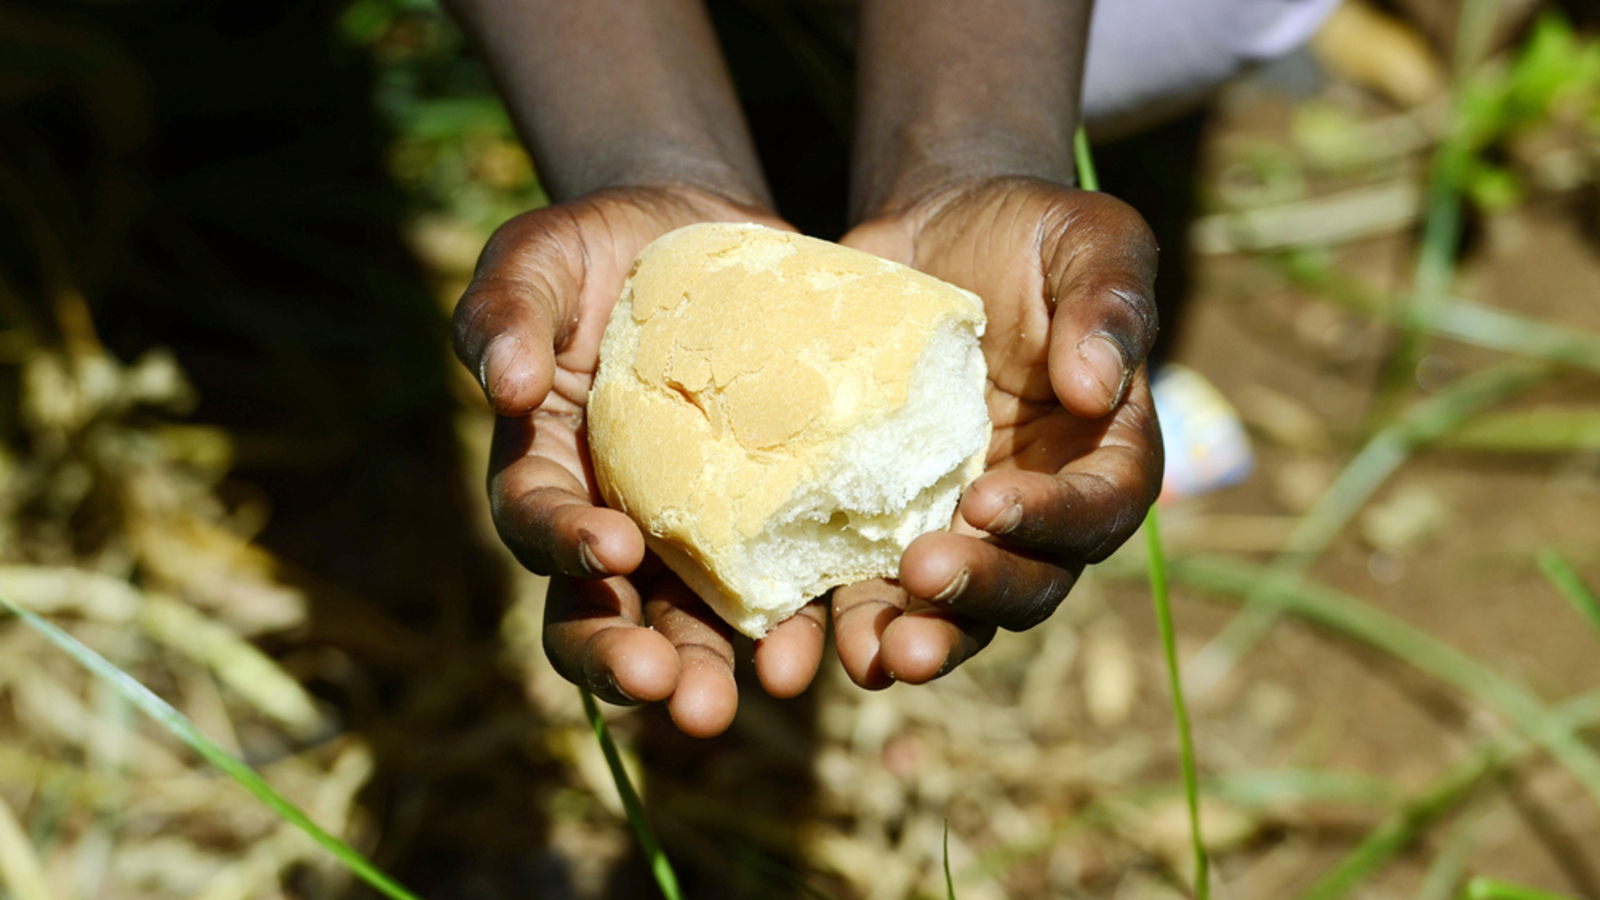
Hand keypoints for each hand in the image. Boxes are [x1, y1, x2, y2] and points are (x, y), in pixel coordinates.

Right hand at [454, 185, 825, 736]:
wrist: (703, 238)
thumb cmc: (601, 249)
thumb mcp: (539, 258)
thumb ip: (505, 310)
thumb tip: (500, 384)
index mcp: (546, 468)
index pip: (537, 523)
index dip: (565, 546)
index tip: (611, 550)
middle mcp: (611, 521)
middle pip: (602, 613)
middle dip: (630, 660)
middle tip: (672, 692)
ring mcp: (692, 531)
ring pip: (690, 623)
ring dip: (714, 667)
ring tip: (756, 696)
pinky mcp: (769, 517)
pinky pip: (783, 581)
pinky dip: (803, 618)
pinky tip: (833, 642)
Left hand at [830, 176, 1162, 687]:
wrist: (933, 231)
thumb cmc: (1027, 231)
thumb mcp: (1088, 238)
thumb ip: (1110, 302)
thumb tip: (1100, 387)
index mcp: (1103, 450)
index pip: (1098, 507)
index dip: (1051, 519)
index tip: (986, 503)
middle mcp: (1039, 506)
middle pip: (1029, 580)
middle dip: (980, 597)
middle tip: (924, 585)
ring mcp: (960, 524)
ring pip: (954, 608)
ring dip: (919, 639)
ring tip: (876, 658)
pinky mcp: (886, 522)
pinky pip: (872, 583)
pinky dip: (847, 617)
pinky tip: (805, 639)